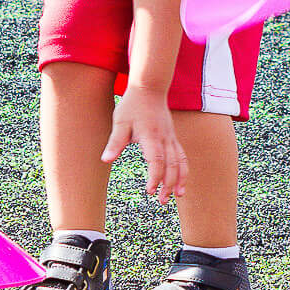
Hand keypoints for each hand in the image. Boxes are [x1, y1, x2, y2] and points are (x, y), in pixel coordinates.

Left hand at [102, 90, 186, 204]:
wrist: (150, 88)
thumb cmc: (132, 105)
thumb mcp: (120, 121)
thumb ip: (115, 142)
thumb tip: (106, 160)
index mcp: (150, 136)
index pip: (156, 160)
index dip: (155, 177)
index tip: (149, 191)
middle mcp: (164, 138)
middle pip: (172, 165)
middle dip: (169, 184)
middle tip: (161, 201)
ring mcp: (171, 138)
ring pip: (180, 162)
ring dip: (179, 180)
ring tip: (177, 197)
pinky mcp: (172, 138)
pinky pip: (182, 156)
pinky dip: (183, 170)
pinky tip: (181, 183)